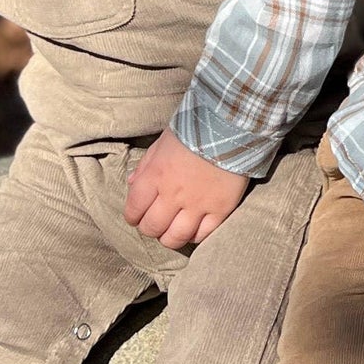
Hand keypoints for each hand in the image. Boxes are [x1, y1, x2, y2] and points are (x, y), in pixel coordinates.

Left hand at [124, 128, 248, 247]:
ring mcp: (198, 204)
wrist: (231, 125)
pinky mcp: (221, 209)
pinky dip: (195, 236)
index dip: (133, 217)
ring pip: (176, 237)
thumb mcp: (163, 141)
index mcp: (156, 176)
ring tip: (173, 231)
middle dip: (150, 229)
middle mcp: (173, 194)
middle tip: (155, 224)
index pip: (134, 209)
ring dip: (170, 238)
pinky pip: (204, 234)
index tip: (136, 216)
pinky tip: (194, 228)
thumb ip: (146, 164)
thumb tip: (132, 183)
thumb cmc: (193, 129)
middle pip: (153, 227)